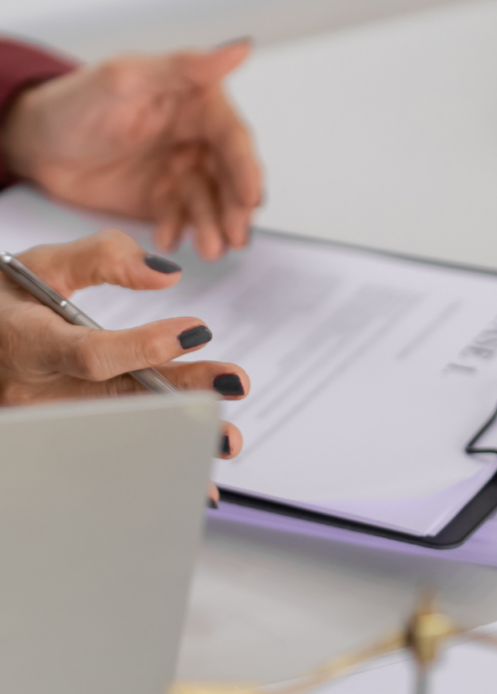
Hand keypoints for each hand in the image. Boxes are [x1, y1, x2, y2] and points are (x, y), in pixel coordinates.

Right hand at [0, 230, 249, 499]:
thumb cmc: (10, 302)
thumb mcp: (45, 264)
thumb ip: (104, 256)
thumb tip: (167, 274)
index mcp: (29, 344)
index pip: (91, 355)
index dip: (146, 346)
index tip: (199, 331)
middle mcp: (37, 391)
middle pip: (119, 399)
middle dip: (181, 397)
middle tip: (234, 388)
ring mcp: (48, 422)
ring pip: (121, 432)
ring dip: (178, 439)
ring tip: (226, 440)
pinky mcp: (61, 437)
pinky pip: (114, 449)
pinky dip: (157, 462)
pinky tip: (198, 479)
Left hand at [2, 41, 262, 261]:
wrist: (35, 145)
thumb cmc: (73, 103)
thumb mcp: (126, 79)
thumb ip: (184, 67)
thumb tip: (238, 49)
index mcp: (197, 104)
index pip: (233, 138)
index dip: (246, 169)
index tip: (251, 197)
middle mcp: (197, 138)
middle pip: (231, 177)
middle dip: (235, 209)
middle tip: (233, 234)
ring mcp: (182, 171)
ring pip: (212, 203)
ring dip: (213, 226)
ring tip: (207, 248)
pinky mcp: (165, 200)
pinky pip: (184, 220)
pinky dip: (181, 231)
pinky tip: (169, 238)